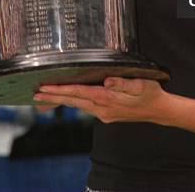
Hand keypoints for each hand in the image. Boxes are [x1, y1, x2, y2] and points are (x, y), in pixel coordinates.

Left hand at [33, 77, 166, 123]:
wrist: (158, 110)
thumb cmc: (150, 93)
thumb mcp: (140, 84)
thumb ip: (123, 83)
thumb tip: (107, 80)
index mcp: (107, 98)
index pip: (78, 93)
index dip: (60, 90)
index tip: (44, 88)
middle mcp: (102, 108)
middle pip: (73, 101)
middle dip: (54, 97)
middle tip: (35, 93)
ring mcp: (103, 113)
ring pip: (77, 105)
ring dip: (61, 100)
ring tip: (45, 96)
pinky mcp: (106, 114)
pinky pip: (85, 107)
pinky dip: (73, 102)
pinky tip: (69, 99)